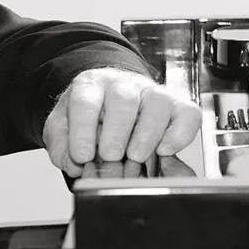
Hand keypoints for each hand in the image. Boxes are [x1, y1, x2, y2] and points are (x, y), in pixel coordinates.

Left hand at [42, 68, 200, 178]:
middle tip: (110, 156)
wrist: (109, 103)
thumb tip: (73, 163)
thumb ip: (60, 145)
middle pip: (123, 98)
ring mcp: (152, 93)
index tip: (82, 156)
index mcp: (90, 86)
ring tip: (136, 156)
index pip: (85, 100)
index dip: (83, 129)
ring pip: (158, 102)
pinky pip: (188, 113)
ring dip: (147, 133)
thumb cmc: (88, 117)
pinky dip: (180, 133)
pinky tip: (164, 150)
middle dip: (117, 131)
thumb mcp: (62, 128)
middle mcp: (123, 85)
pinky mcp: (177, 105)